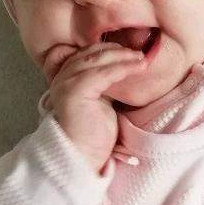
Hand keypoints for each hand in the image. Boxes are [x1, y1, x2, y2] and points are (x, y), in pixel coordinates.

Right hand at [46, 42, 147, 173]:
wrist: (81, 157)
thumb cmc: (92, 134)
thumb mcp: (100, 101)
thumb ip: (103, 84)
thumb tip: (122, 70)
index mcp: (64, 78)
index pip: (84, 52)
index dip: (105, 47)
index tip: (128, 50)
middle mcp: (61, 77)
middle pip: (91, 52)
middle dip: (117, 49)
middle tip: (139, 52)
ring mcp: (66, 83)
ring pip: (97, 59)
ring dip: (124, 56)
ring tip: (142, 58)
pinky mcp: (75, 91)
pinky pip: (103, 73)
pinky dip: (123, 68)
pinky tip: (138, 67)